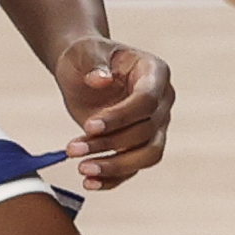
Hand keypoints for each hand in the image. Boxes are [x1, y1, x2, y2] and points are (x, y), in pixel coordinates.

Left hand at [53, 34, 171, 190]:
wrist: (81, 70)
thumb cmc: (85, 56)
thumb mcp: (84, 51)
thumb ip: (93, 62)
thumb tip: (100, 79)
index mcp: (155, 72)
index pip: (147, 100)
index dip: (120, 117)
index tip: (89, 126)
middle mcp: (162, 101)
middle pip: (147, 131)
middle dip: (110, 144)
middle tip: (73, 149)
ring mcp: (154, 125)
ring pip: (146, 155)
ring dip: (114, 166)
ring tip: (82, 169)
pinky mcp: (139, 144)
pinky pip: (133, 168)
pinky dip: (113, 179)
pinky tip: (90, 182)